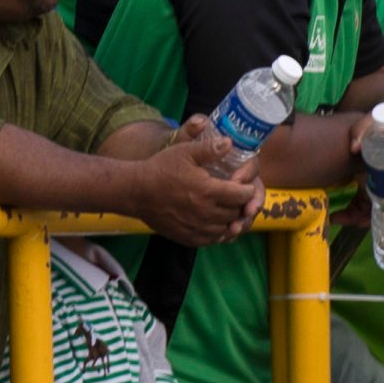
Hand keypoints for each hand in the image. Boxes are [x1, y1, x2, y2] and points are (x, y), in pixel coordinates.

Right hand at [129, 125, 264, 247]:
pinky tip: (214, 223)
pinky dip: (219, 232)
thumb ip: (209, 148)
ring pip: (227, 228)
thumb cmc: (160, 169)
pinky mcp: (190, 238)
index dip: (247, 190)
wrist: (135, 192)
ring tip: (227, 210)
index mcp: (209, 191)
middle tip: (236, 197)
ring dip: (231, 219)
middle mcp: (207, 213)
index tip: (244, 185)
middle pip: (237, 212)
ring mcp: (199, 228)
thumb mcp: (183, 152)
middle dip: (240, 205)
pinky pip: (213, 239)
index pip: (242, 195)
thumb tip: (230, 143)